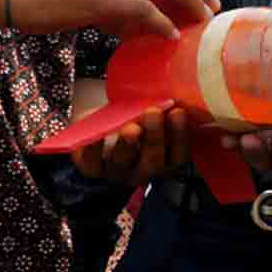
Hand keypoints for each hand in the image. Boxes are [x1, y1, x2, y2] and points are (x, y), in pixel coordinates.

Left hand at [69, 103, 206, 183]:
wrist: (98, 131)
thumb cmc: (129, 121)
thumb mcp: (146, 117)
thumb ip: (157, 113)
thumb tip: (164, 98)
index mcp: (163, 163)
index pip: (178, 155)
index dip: (180, 134)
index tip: (178, 111)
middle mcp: (142, 172)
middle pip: (152, 161)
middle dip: (154, 136)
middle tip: (153, 111)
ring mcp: (115, 173)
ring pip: (123, 162)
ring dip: (128, 143)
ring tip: (130, 126)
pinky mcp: (91, 169)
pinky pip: (92, 160)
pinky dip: (94, 147)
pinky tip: (97, 133)